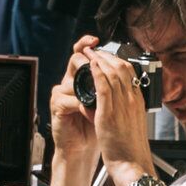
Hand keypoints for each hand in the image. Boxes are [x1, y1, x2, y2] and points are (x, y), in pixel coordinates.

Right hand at [50, 40, 102, 162]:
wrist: (84, 147)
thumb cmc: (97, 125)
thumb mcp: (110, 102)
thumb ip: (114, 85)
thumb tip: (128, 68)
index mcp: (83, 77)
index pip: (82, 53)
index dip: (86, 44)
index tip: (96, 39)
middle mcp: (70, 81)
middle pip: (74, 60)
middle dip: (86, 61)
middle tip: (97, 63)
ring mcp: (61, 93)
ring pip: (72, 80)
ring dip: (89, 90)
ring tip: (100, 98)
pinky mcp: (57, 107)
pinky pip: (69, 100)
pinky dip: (82, 106)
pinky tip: (90, 111)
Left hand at [73, 39, 155, 175]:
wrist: (132, 166)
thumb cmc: (131, 149)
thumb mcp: (132, 123)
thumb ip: (126, 109)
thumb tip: (118, 101)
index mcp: (138, 102)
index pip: (130, 72)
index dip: (116, 60)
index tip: (105, 56)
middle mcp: (132, 100)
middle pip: (122, 68)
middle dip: (106, 55)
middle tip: (94, 50)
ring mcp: (122, 106)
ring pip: (113, 73)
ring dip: (99, 59)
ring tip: (89, 53)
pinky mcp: (109, 114)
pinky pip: (104, 87)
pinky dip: (97, 73)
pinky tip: (90, 66)